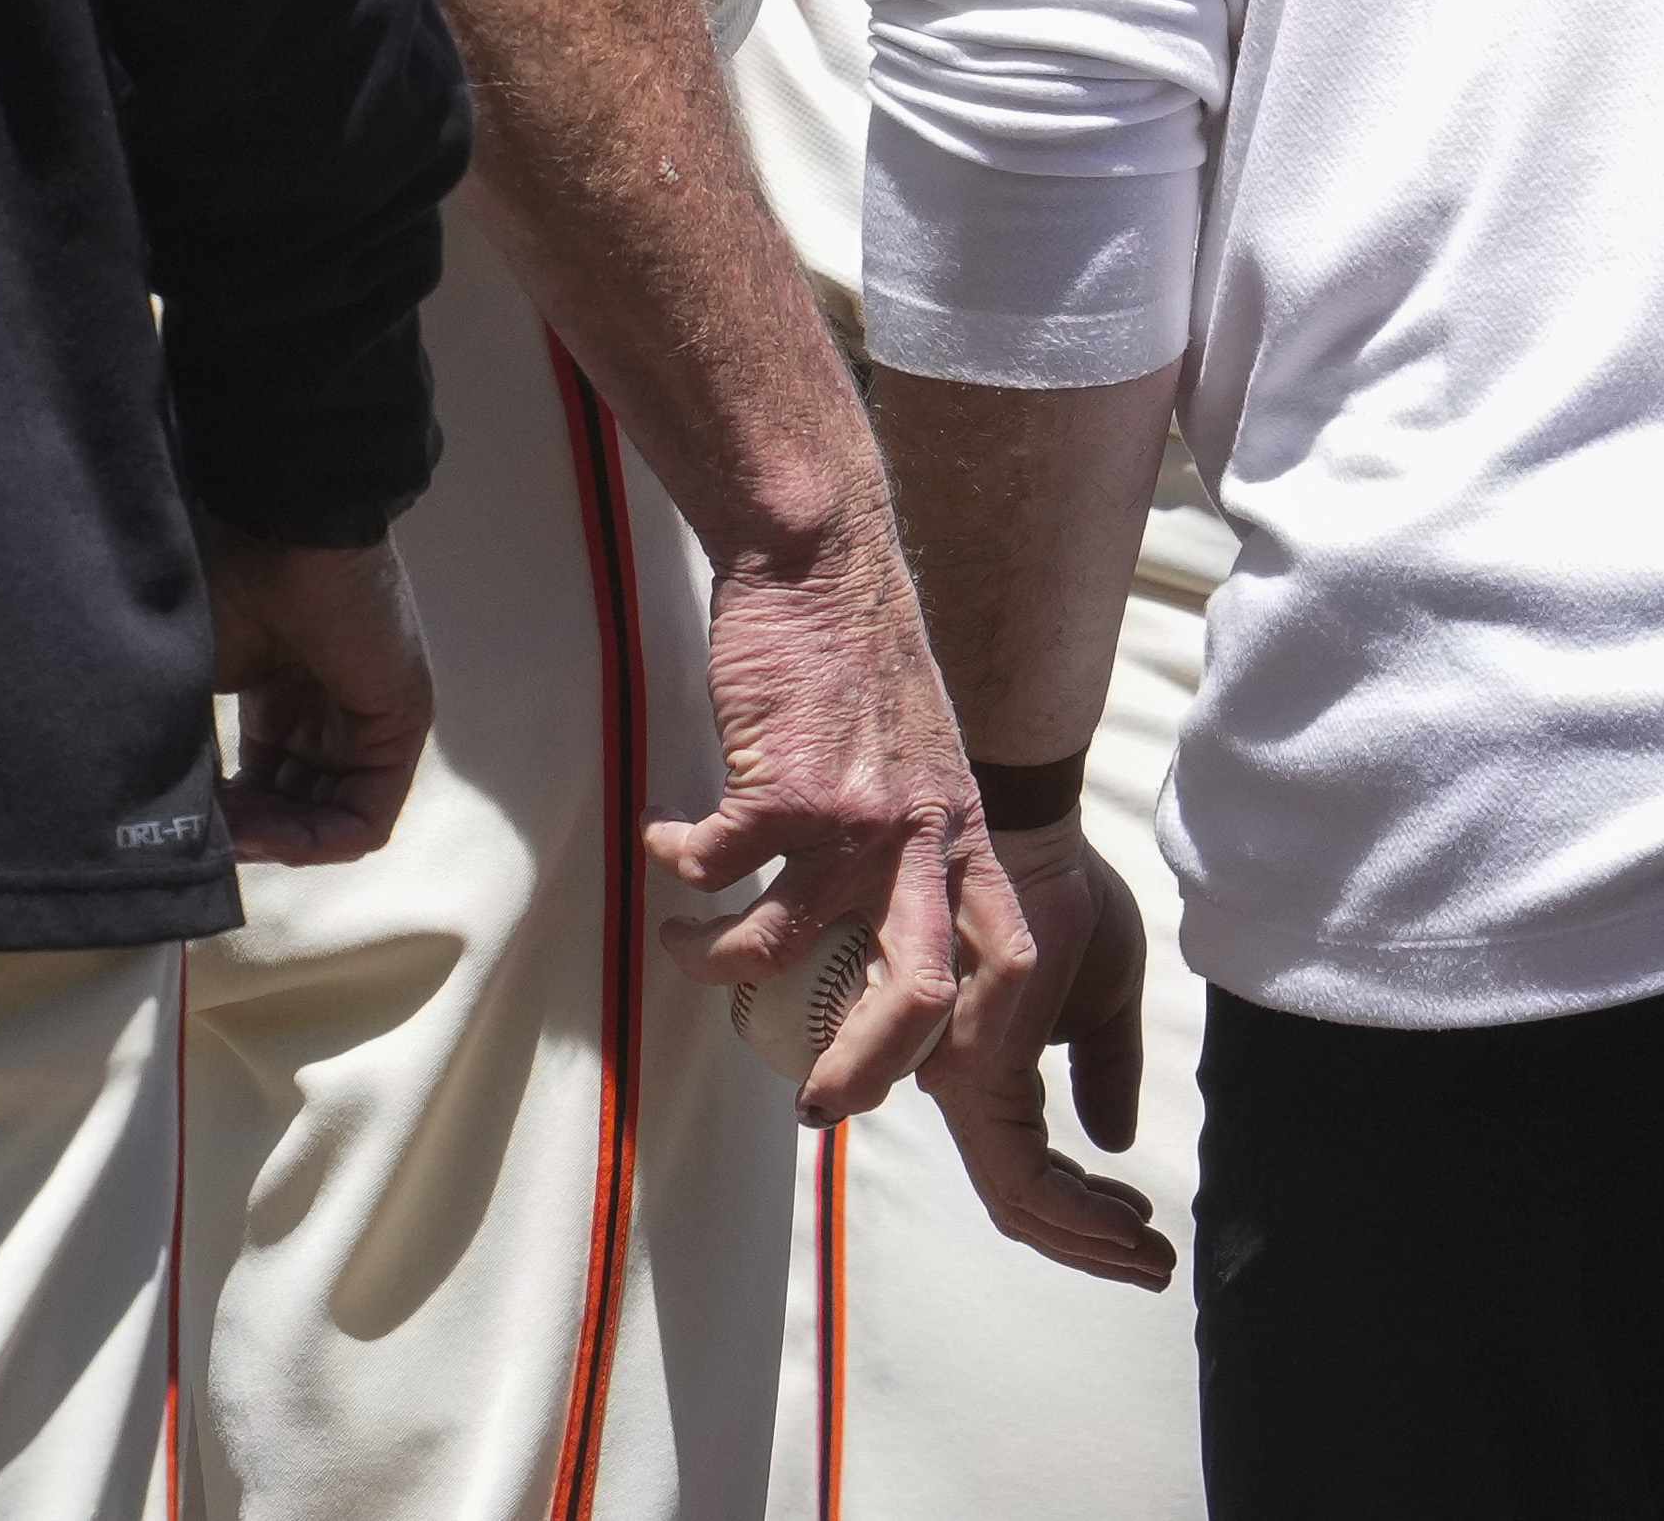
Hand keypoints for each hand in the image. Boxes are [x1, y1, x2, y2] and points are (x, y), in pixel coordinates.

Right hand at [202, 526, 435, 862]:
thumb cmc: (230, 583)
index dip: (224, 813)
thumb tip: (157, 809)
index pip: (262, 781)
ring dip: (279, 841)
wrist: (283, 531)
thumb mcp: (196, 674)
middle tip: (203, 838)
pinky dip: (320, 840)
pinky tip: (274, 839)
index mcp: (283, 696)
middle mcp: (328, 716)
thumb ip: (189, 739)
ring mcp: (369, 725)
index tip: (177, 821)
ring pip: (330, 820)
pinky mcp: (399, 730)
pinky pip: (369, 816)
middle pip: (295, 806)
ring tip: (234, 840)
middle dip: (248, 833)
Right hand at [652, 524, 1018, 1119]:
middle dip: (864, 1068)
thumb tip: (873, 906)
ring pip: (788, 942)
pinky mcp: (778, 784)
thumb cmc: (860, 654)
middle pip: (919, 993)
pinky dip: (675, 865)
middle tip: (813, 1107)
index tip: (927, 1078)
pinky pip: (713, 865)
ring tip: (683, 952)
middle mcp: (922, 838)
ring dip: (721, 964)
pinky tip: (655, 840)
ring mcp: (851, 816)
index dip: (979, 1038)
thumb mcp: (922, 754)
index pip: (1008, 965)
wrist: (820, 556)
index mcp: (963, 835)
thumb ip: (914, 830)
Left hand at [921, 814, 1177, 1289]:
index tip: (1145, 1237)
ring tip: (1149, 1248)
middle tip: (1152, 1263)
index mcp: (983, 1070)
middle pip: (1014, 1199)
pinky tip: (1128, 1212)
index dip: (1083, 1222)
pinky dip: (1074, 1203)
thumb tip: (1109, 1141)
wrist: (1036, 832)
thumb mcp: (1099, 999)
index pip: (1021, 1176)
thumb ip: (1101, 1070)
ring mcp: (960, 1075)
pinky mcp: (977, 1064)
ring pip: (1014, 1193)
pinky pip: (1018, 1162)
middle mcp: (957, 1080)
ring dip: (1088, 1236)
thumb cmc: (1061, 897)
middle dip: (1087, 1244)